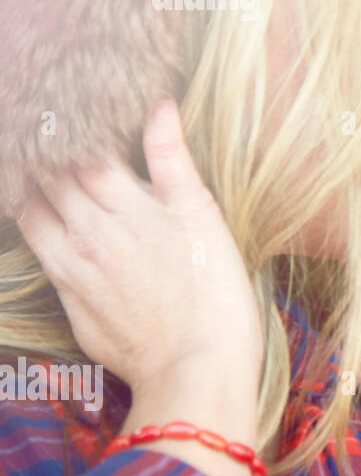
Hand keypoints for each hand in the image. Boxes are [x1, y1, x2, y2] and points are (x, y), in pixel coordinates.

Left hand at [15, 100, 262, 399]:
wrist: (196, 371)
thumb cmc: (214, 292)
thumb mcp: (203, 215)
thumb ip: (172, 157)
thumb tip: (157, 103)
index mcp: (122, 203)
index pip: (81, 148)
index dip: (75, 123)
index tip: (77, 105)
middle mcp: (86, 231)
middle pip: (49, 175)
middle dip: (47, 148)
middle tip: (51, 127)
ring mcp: (72, 268)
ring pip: (32, 211)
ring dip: (31, 184)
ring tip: (38, 166)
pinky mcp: (70, 301)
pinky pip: (38, 252)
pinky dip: (35, 225)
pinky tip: (44, 218)